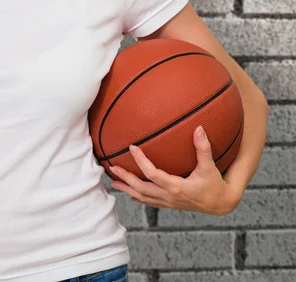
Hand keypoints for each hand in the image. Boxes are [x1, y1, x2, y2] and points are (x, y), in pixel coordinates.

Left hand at [109, 126, 240, 215]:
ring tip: (113, 182)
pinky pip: (149, 201)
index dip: (141, 161)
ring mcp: (168, 202)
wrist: (221, 203)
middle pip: (141, 189)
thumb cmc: (215, 184)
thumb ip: (204, 148)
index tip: (132, 147)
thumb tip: (198, 129)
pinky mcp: (169, 204)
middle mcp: (169, 196)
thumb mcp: (210, 166)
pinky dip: (137, 196)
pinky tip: (129, 191)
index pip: (153, 174)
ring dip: (127, 189)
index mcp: (177, 187)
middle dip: (126, 179)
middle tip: (112, 168)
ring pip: (143, 197)